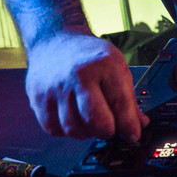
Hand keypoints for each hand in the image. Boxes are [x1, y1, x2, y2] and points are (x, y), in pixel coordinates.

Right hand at [24, 32, 148, 140]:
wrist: (56, 41)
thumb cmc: (90, 57)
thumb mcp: (117, 68)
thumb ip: (128, 98)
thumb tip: (139, 124)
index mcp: (105, 65)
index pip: (120, 104)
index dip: (129, 126)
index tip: (133, 135)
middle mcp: (79, 75)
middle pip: (96, 121)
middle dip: (108, 131)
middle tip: (110, 128)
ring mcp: (56, 88)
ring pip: (74, 129)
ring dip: (87, 132)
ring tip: (91, 120)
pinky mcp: (38, 98)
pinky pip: (54, 129)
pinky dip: (66, 130)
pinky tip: (73, 117)